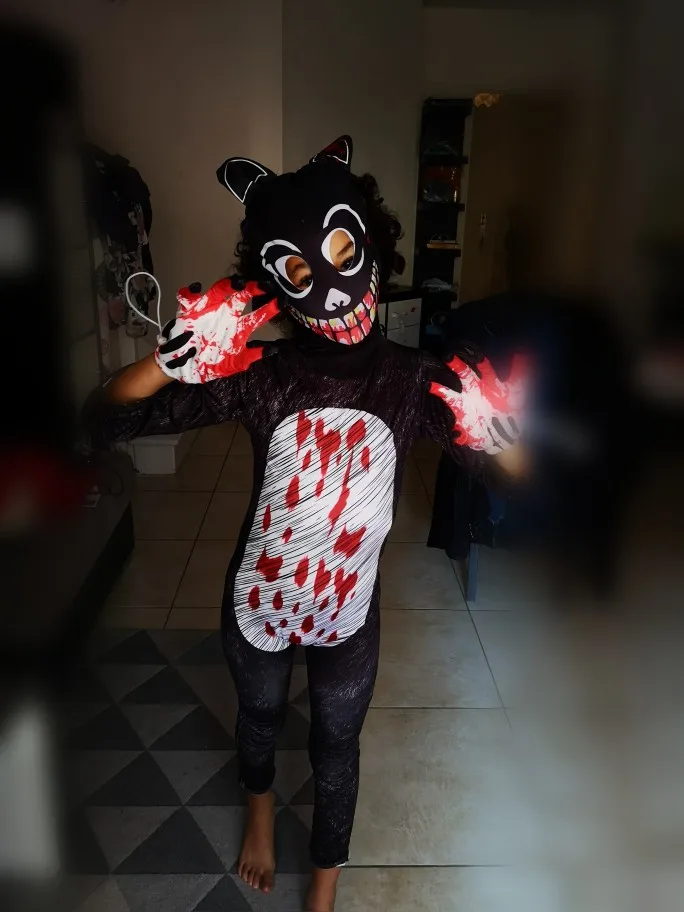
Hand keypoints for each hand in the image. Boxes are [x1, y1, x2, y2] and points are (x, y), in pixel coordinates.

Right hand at [155, 278, 278, 383]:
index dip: (269, 308)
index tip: (281, 301)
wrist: (184, 368)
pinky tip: (196, 290)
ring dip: (227, 285)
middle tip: (264, 285)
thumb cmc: (210, 364)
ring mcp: (208, 310)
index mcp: (238, 328)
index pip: (257, 315)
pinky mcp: (188, 311)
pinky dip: (190, 292)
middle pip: (240, 297)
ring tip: (237, 283)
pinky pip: (188, 298)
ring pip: (218, 291)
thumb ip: (250, 357)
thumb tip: (272, 350)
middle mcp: (226, 314)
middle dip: (252, 289)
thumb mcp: (233, 364)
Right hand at [429, 353, 526, 454]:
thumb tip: (523, 354)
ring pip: (454, 388)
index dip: (481, 363)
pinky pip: (449, 402)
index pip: (484, 369)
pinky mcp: (460, 412)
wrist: (506, 434)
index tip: (478, 357)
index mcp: (490, 383)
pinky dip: (440, 393)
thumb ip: (520, 372)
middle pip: (465, 374)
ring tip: (436, 379)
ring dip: (445, 384)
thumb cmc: (512, 411)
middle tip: (450, 358)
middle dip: (458, 366)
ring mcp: (466, 400)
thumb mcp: (518, 391)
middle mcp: (476, 388)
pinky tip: (432, 387)